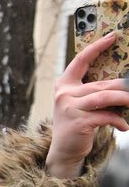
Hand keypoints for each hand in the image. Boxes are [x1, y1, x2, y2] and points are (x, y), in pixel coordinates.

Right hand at [46, 32, 128, 178]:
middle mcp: (64, 94)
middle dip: (124, 86)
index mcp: (65, 85)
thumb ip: (96, 91)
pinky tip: (124, 126)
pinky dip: (119, 121)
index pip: (81, 60)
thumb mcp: (83, 104)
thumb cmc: (78, 123)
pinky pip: (106, 116)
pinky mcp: (78, 122)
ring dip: (125, 100)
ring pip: (105, 97)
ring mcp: (69, 108)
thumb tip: (123, 83)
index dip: (97, 47)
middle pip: (101, 83)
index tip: (113, 36)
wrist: (64, 150)